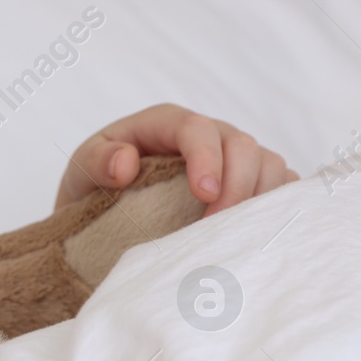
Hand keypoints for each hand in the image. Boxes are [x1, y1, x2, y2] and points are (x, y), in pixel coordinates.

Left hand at [55, 103, 298, 216]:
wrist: (102, 211)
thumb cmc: (94, 184)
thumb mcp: (81, 169)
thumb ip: (95, 161)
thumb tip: (125, 163)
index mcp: (166, 124)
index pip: (197, 128)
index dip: (207, 159)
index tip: (204, 194)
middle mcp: (207, 135)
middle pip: (243, 145)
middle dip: (237, 185)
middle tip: (215, 228)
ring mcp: (231, 158)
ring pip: (269, 164)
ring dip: (259, 200)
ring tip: (233, 236)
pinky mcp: (248, 183)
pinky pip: (279, 187)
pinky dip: (274, 209)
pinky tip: (255, 234)